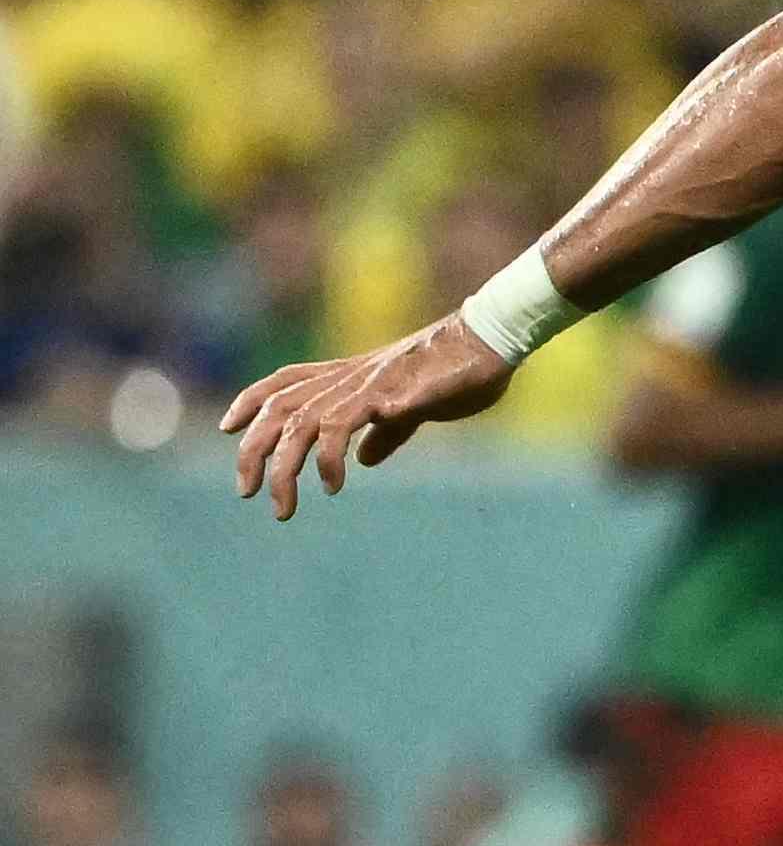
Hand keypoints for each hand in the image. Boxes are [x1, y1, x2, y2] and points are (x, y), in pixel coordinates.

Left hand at [224, 317, 518, 517]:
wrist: (492, 340)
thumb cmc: (461, 369)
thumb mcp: (416, 406)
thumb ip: (387, 431)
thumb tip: (365, 460)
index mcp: (351, 376)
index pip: (283, 383)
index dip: (251, 403)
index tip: (227, 429)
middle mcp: (348, 377)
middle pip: (279, 409)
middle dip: (254, 452)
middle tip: (248, 492)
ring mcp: (366, 384)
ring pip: (300, 423)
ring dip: (285, 467)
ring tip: (285, 504)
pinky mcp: (390, 394)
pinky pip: (343, 424)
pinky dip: (329, 456)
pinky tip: (335, 484)